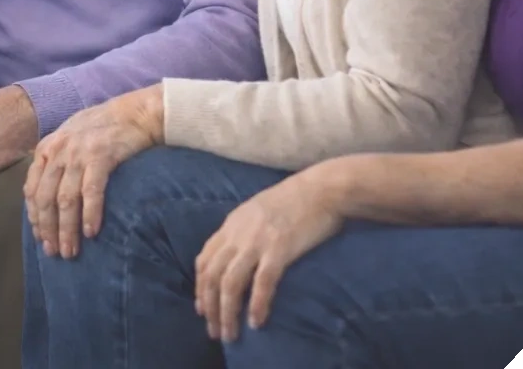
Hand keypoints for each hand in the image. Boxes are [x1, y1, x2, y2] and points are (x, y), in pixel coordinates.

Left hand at [24, 86, 161, 257]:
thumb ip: (54, 162)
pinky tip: (91, 232)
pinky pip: (91, 192)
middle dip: (48, 229)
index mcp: (46, 149)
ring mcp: (78, 153)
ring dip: (67, 229)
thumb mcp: (68, 139)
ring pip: (65, 200)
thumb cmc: (102, 129)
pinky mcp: (101, 156)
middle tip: (54, 252)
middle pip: (46, 198)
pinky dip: (90, 214)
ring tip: (71, 250)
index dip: (35, 217)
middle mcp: (58, 151)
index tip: (41, 237)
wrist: (134, 113)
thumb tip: (45, 197)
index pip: (32, 190)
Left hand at [195, 169, 344, 342]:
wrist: (322, 189)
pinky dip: (256, 304)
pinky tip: (256, 321)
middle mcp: (237, 234)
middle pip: (212, 276)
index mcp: (230, 225)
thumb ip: (241, 232)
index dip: (200, 288)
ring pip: (231, 283)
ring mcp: (257, 241)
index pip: (204, 260)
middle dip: (210, 307)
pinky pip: (262, 282)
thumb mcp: (255, 212)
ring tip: (231, 334)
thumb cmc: (294, 200)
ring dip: (228, 312)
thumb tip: (234, 257)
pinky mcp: (280, 248)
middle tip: (215, 332)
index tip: (203, 309)